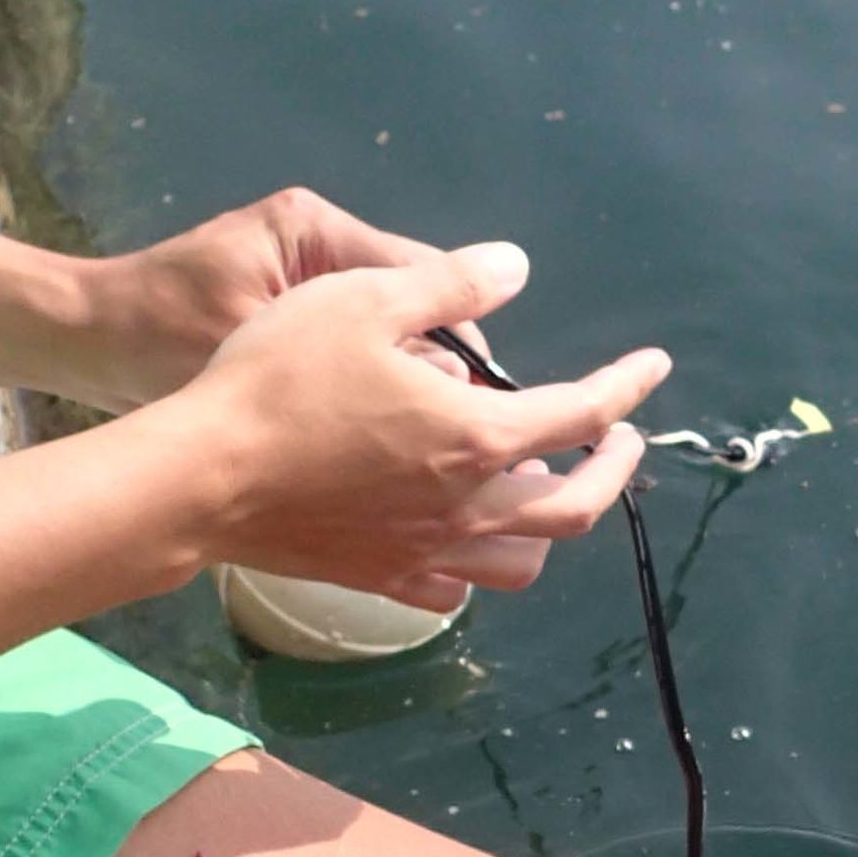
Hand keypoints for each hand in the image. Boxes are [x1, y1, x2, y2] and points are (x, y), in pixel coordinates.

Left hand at [59, 185, 488, 411]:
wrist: (83, 345)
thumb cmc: (157, 339)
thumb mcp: (260, 343)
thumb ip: (360, 352)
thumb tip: (459, 374)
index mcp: (317, 233)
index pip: (423, 277)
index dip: (460, 345)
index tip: (480, 412)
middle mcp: (321, 249)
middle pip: (417, 312)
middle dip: (436, 375)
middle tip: (441, 445)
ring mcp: (308, 288)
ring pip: (393, 342)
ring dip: (407, 394)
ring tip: (415, 455)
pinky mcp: (293, 324)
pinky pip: (359, 361)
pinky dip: (372, 400)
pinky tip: (378, 449)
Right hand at [157, 240, 667, 605]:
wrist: (204, 477)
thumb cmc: (279, 378)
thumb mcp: (365, 300)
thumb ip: (449, 284)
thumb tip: (514, 267)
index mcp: (476, 437)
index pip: (581, 414)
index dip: (627, 387)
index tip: (653, 367)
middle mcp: (467, 508)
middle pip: (573, 509)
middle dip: (612, 473)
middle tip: (617, 439)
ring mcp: (426, 554)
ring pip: (522, 561)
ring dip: (548, 524)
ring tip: (537, 482)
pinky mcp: (384, 580)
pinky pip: (456, 589)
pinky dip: (479, 563)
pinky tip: (464, 532)